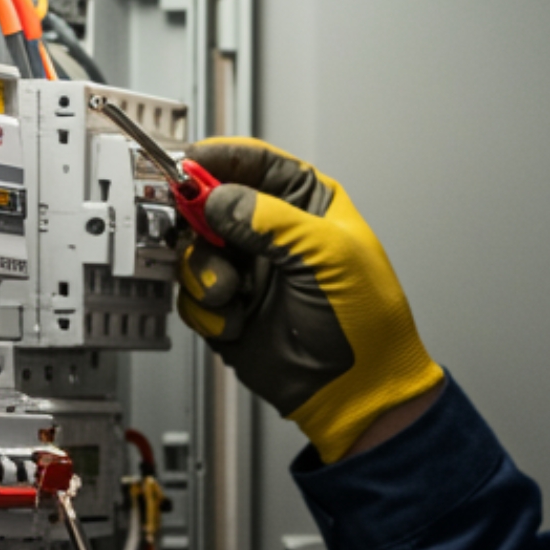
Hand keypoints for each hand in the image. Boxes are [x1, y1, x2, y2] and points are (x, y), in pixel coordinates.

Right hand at [177, 138, 444, 463]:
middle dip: (197, 219)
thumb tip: (218, 198)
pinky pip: (191, 294)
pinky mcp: (227, 308)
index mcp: (304, 203)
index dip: (215, 159)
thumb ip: (269, 220)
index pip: (251, 162)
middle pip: (208, 202)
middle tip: (197, 230)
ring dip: (203, 272)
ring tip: (230, 293)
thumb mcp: (325, 255)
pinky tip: (236, 321)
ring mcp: (246, 269)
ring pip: (192, 249)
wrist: (356, 390)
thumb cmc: (364, 320)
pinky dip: (207, 310)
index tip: (186, 166)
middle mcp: (270, 231)